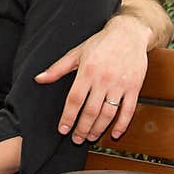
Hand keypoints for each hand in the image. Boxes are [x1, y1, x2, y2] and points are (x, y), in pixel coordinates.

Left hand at [35, 16, 150, 142]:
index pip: (74, 100)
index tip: (63, 130)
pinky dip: (122, 124)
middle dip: (82, 128)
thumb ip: (57, 68)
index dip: (68, 117)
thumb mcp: (76, 52)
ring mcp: (120, 84)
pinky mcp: (134, 87)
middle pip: (91, 111)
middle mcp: (103, 79)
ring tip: (90, 137)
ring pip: (108, 113)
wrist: (129, 33)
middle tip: (76, 139)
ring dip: (98, 129)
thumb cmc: (100, 43)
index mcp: (87, 71)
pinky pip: (128, 110)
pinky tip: (114, 133)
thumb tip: (39, 79)